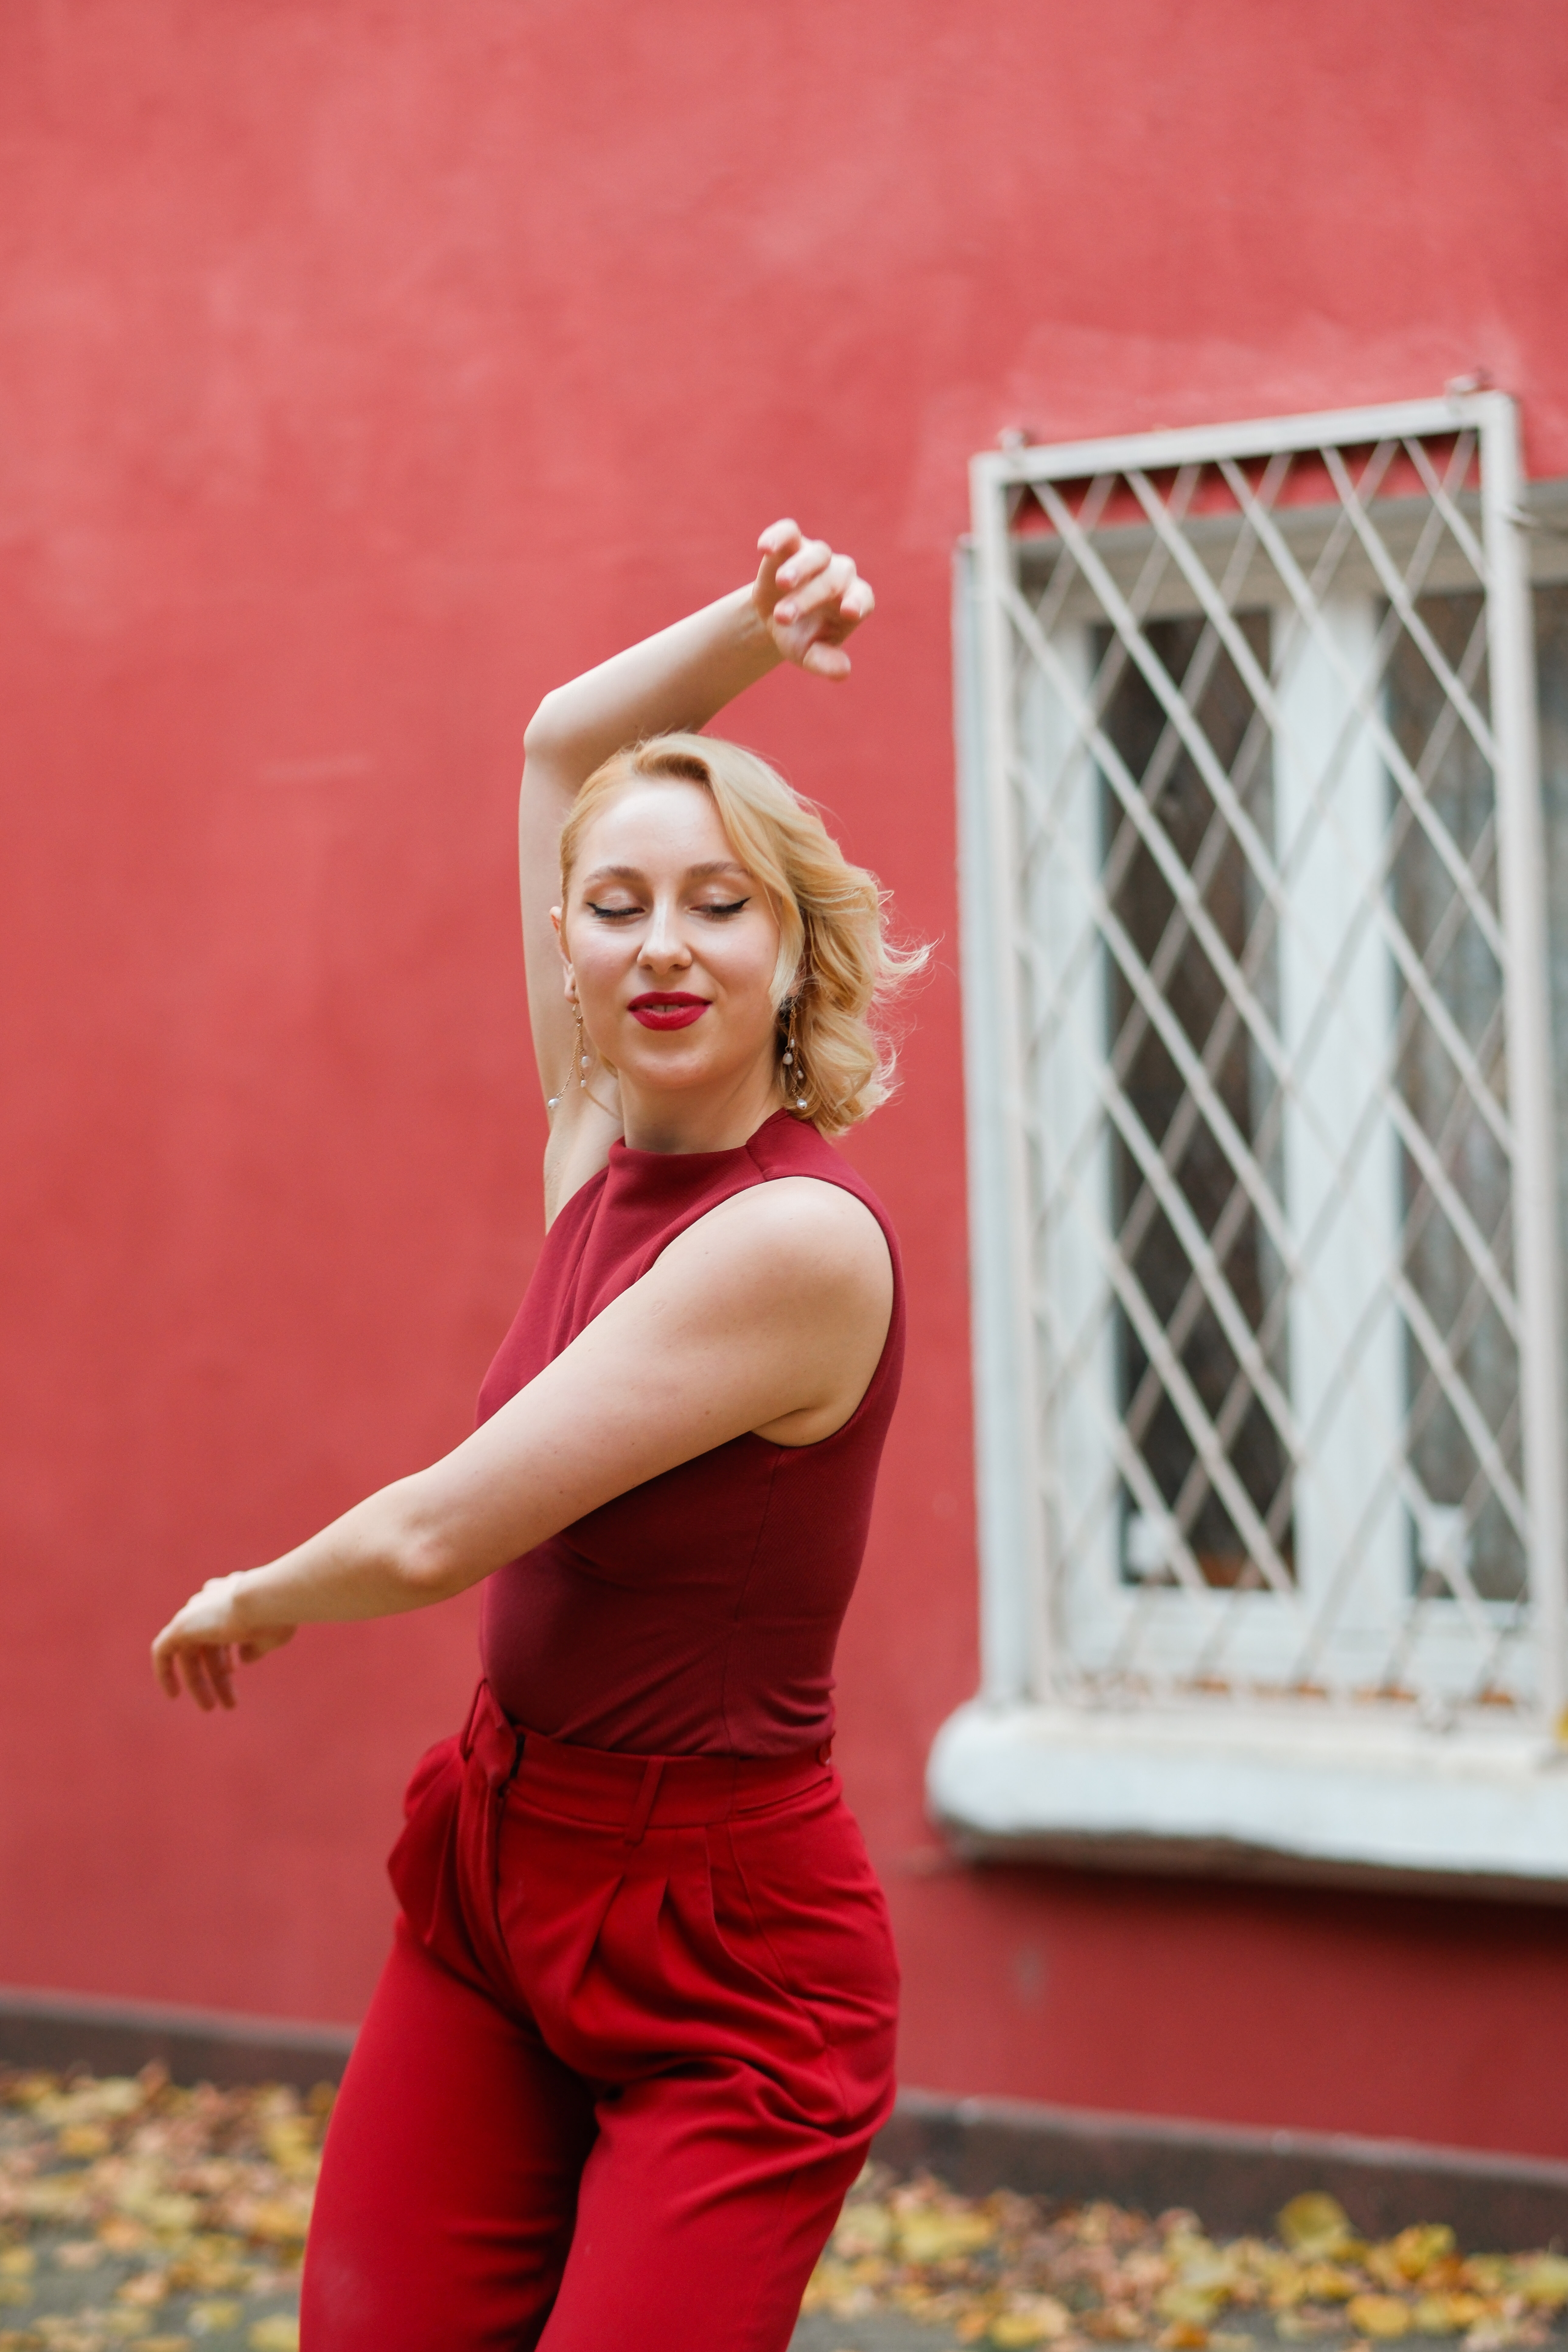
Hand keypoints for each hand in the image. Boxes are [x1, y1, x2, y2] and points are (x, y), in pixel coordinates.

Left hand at [151, 1574, 296, 1711]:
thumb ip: (255, 1647)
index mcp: (231, 1597)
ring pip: (190, 1653)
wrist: (263, 1600)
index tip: (236, 1669)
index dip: (227, 1652)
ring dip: (199, 1682)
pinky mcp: (180, 1626)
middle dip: (217, 1675)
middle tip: (228, 1703)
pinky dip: (165, 1672)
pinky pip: (163, 1652)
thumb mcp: (270, 1636)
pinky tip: (173, 1694)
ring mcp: (193, 1613)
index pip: (222, 1626)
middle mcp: (209, 1602)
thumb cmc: (275, 1617)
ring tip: (210, 1708)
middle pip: (208, 1645)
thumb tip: (242, 1660)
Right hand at [753, 521, 874, 679]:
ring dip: (800, 568)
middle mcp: (840, 574)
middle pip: (833, 580)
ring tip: (782, 582)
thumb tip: (843, 672)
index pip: (863, 597)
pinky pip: (789, 532)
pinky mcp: (792, 543)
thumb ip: (825, 662)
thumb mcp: (809, 655)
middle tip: (783, 617)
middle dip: (808, 598)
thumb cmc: (800, 637)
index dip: (858, 602)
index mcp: (853, 600)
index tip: (849, 613)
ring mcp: (817, 556)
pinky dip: (778, 536)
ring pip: (817, 555)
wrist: (777, 616)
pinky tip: (765, 548)